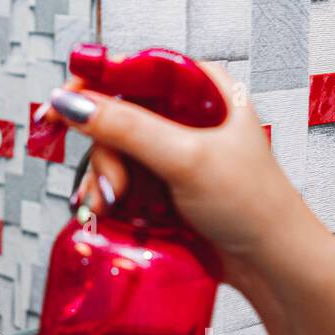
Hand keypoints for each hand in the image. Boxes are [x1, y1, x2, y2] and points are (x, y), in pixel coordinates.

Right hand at [41, 60, 334, 334]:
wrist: (273, 266)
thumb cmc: (255, 206)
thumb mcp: (187, 158)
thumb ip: (128, 128)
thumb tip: (76, 103)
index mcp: (202, 89)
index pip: (134, 68)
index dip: (94, 84)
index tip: (61, 106)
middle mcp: (187, 115)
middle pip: (117, 114)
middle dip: (103, 152)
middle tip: (111, 184)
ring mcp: (174, 152)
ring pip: (114, 150)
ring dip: (103, 179)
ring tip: (112, 204)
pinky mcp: (165, 185)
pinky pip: (122, 179)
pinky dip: (110, 195)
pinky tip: (110, 210)